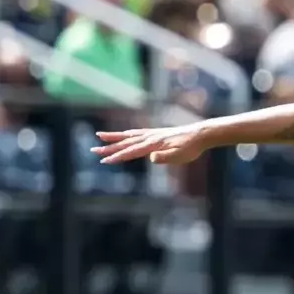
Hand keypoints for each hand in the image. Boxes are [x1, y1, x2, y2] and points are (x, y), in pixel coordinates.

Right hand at [91, 124, 211, 164]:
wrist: (200, 134)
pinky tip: (123, 135)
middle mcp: (149, 138)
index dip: (117, 157)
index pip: (131, 152)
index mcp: (153, 145)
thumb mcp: (180, 156)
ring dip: (113, 138)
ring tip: (99, 136)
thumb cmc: (191, 148)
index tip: (104, 161)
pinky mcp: (156, 133)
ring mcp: (152, 134)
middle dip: (109, 148)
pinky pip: (136, 133)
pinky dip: (126, 134)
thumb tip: (151, 158)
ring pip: (128, 136)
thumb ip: (164, 157)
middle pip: (125, 143)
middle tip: (93, 150)